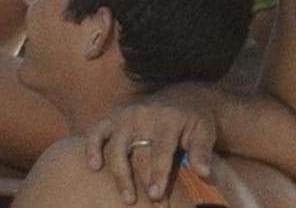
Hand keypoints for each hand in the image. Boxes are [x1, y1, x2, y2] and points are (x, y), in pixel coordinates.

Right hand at [82, 92, 216, 205]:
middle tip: (149, 204)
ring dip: (120, 174)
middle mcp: (143, 115)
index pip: (160, 150)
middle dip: (142, 182)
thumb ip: (202, 152)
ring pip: (115, 146)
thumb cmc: (193, 121)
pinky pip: (97, 131)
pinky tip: (94, 166)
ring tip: (127, 197)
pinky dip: (91, 147)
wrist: (181, 98)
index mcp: (167, 118)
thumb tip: (203, 173)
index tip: (157, 197)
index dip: (158, 174)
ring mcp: (125, 115)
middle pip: (137, 153)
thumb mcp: (204, 132)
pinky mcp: (112, 116)